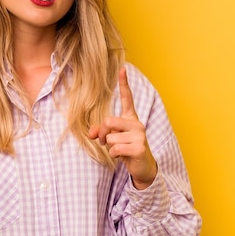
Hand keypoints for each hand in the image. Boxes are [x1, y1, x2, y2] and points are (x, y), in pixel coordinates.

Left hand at [89, 67, 156, 189]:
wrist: (142, 167)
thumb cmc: (126, 149)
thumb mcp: (111, 139)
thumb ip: (100, 132)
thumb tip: (92, 133)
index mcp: (130, 118)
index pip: (127, 98)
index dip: (124, 83)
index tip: (122, 69)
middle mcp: (136, 123)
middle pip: (108, 121)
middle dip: (103, 134)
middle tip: (105, 142)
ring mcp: (140, 135)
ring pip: (111, 137)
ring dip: (110, 146)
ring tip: (119, 150)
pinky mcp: (139, 147)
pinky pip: (116, 148)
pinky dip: (114, 154)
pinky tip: (122, 156)